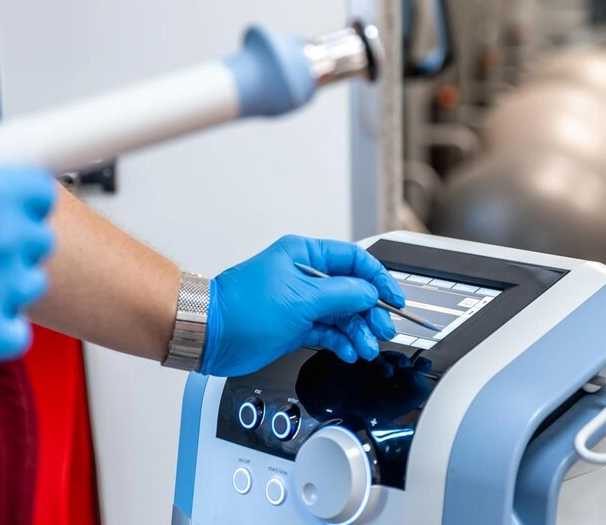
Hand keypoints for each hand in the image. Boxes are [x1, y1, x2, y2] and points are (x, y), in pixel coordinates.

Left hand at [199, 235, 405, 375]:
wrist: (211, 334)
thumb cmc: (243, 308)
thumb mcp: (301, 298)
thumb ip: (341, 295)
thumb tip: (369, 293)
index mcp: (304, 255)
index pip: (353, 260)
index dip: (377, 278)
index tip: (393, 298)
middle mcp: (304, 276)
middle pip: (351, 289)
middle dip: (370, 310)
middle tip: (383, 329)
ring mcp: (300, 301)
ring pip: (341, 313)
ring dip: (357, 330)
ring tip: (366, 346)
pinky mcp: (294, 325)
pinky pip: (327, 330)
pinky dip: (340, 340)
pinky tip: (349, 350)